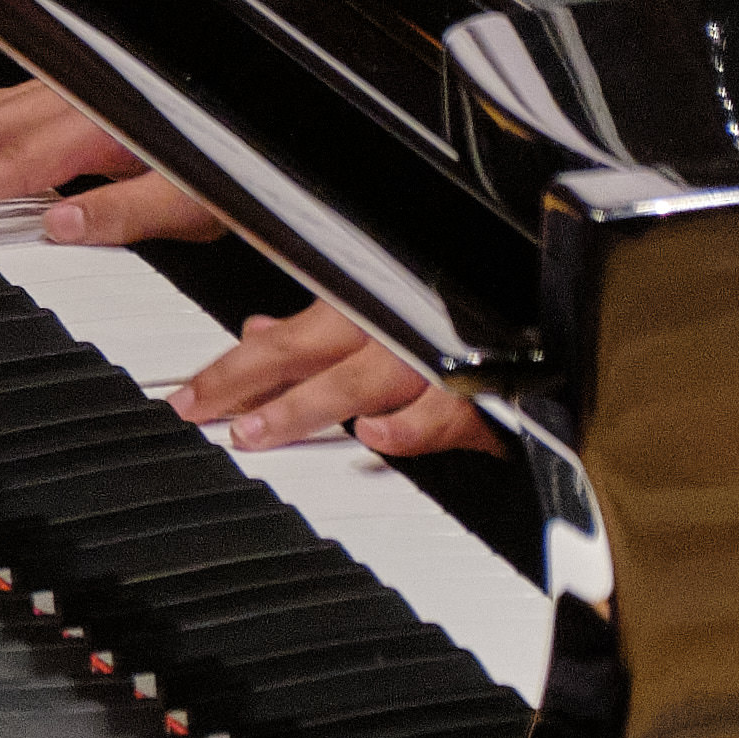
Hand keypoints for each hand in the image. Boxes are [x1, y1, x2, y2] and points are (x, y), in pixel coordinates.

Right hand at [0, 78, 224, 247]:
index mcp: (103, 126)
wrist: (266, 115)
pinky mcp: (85, 90)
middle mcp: (83, 99)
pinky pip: (11, 103)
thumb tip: (60, 227)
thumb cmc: (242, 159)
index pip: (12, 161)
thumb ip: (126, 215)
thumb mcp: (196, 203)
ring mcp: (80, 89)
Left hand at [169, 298, 501, 456]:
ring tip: (256, 431)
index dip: (231, 367)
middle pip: (306, 349)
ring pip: (362, 376)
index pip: (286, 338)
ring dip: (305, 405)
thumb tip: (257, 332)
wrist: (551, 328)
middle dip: (246, 378)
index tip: (187, 398)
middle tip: (199, 411)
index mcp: (371, 304)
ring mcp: (438, 361)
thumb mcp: (388, 311)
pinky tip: (376, 433)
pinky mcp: (487, 397)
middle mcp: (397, 329)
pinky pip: (446, 409)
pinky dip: (411, 423)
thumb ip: (318, 330)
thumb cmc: (467, 315)